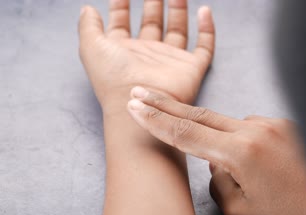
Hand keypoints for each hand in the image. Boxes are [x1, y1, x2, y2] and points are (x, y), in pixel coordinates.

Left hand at [78, 0, 214, 113]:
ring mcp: (170, 60)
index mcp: (123, 50)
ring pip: (178, 29)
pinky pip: (204, 47)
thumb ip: (88, 26)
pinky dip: (207, 29)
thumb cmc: (113, 79)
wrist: (140, 103)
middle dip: (152, 4)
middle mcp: (147, 54)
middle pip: (152, 22)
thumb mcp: (91, 47)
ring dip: (178, 9)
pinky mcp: (191, 68)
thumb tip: (89, 9)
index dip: (120, 5)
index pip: (122, 22)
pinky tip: (204, 10)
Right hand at [124, 87, 305, 214]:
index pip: (187, 133)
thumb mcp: (241, 214)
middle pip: (201, 114)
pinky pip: (253, 129)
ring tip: (248, 174)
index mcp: (241, 154)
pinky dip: (246, 142)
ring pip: (230, 126)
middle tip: (141, 93)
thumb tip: (215, 161)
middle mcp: (257, 130)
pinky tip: (263, 165)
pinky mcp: (287, 125)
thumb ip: (218, 181)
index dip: (157, 120)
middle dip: (167, 105)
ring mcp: (275, 124)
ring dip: (221, 140)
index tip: (135, 106)